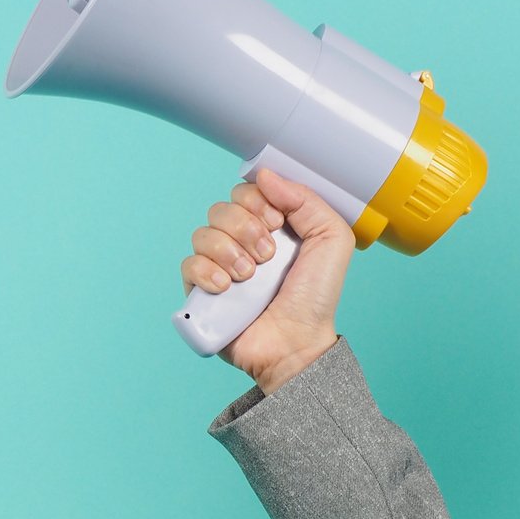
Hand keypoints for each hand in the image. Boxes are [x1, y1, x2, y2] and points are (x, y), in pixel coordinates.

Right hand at [179, 167, 354, 392]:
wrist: (296, 342)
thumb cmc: (315, 298)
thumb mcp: (332, 240)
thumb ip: (306, 200)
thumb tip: (265, 175)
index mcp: (270, 226)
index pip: (246, 191)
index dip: (257, 201)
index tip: (276, 222)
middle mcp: (242, 242)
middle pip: (222, 208)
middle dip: (245, 229)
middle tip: (267, 256)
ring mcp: (219, 265)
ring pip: (202, 233)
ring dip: (228, 251)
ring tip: (248, 276)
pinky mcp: (200, 290)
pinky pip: (187, 264)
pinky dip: (206, 271)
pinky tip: (227, 287)